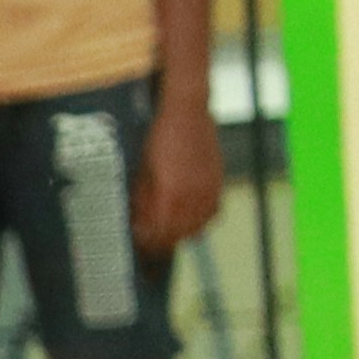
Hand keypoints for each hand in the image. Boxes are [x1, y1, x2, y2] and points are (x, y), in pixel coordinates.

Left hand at [134, 97, 225, 253]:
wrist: (187, 112)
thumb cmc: (158, 138)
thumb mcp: (143, 171)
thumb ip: (143, 201)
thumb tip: (140, 226)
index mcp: (171, 194)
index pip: (162, 234)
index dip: (150, 244)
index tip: (141, 247)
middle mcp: (194, 196)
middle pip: (180, 235)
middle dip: (163, 242)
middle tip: (150, 243)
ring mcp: (209, 190)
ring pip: (198, 227)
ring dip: (181, 233)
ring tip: (167, 231)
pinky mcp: (218, 183)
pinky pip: (212, 213)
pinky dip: (199, 220)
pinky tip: (187, 216)